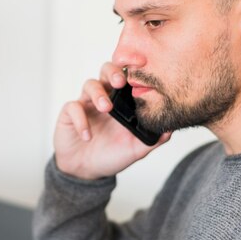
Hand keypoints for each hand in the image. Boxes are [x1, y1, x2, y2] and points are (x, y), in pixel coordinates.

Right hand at [54, 62, 170, 179]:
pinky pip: (73, 107)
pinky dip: (81, 119)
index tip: (141, 68)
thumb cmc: (110, 155)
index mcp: (121, 102)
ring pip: (90, 84)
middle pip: (107, 71)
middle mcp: (104, 97)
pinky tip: (87, 135)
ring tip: (105, 108)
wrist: (85, 171)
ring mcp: (86, 104)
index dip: (132, 70)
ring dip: (98, 93)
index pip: (127, 77)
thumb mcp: (136, 149)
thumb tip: (170, 130)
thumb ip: (153, 139)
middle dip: (114, 72)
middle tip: (120, 82)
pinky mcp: (70, 113)